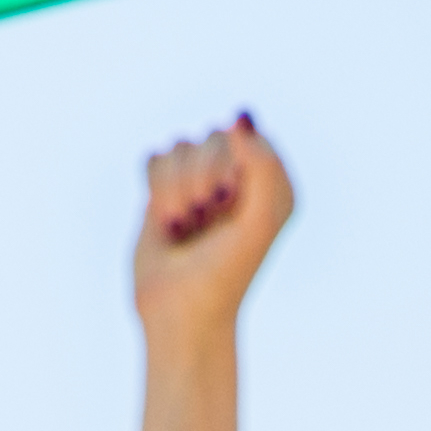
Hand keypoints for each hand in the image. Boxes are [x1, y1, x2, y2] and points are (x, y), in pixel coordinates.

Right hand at [131, 114, 295, 345]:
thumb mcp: (259, 222)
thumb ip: (263, 166)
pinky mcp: (166, 190)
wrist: (180, 312)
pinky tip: (168, 221)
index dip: (234, 169)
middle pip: (214, 136)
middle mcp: (240, 179)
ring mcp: (201, 182)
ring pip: (181, 145)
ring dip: (177, 190)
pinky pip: (156, 156)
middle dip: (202, 179)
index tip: (231, 207)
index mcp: (274, 184)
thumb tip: (240, 118)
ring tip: (187, 227)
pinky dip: (157, 189)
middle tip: (206, 220)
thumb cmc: (225, 274)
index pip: (250, 137)